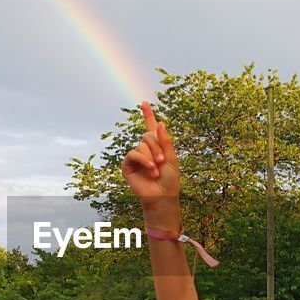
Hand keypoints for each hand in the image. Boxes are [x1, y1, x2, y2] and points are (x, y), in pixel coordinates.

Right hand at [121, 102, 180, 227]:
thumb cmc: (169, 179)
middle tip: (162, 162)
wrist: (162, 196)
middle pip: (148, 135)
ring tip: (156, 170)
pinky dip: (143, 160)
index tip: (144, 103)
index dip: (148, 115)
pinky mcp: (128, 165)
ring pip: (141, 145)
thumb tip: (160, 122)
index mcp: (158, 146)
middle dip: (157, 147)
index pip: (152, 127)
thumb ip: (166, 141)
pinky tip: (150, 169)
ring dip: (151, 157)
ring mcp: (136, 156)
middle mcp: (146, 149)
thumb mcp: (172, 158)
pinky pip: (133, 153)